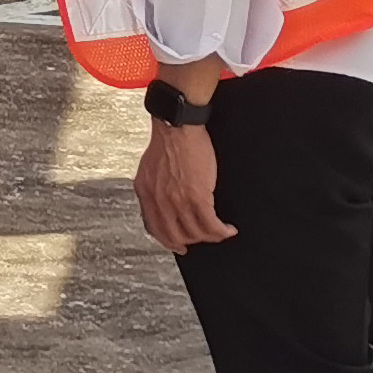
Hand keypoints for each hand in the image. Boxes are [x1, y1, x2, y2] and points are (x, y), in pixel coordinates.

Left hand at [136, 119, 235, 254]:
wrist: (177, 127)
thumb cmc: (167, 142)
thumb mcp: (150, 169)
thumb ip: (153, 188)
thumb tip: (161, 204)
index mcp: (144, 192)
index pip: (154, 227)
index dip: (168, 241)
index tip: (178, 245)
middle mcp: (158, 199)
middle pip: (175, 236)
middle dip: (191, 242)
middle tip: (203, 239)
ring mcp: (177, 200)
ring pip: (196, 234)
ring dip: (211, 237)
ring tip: (220, 231)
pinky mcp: (197, 197)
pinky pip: (211, 225)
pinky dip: (222, 231)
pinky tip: (228, 229)